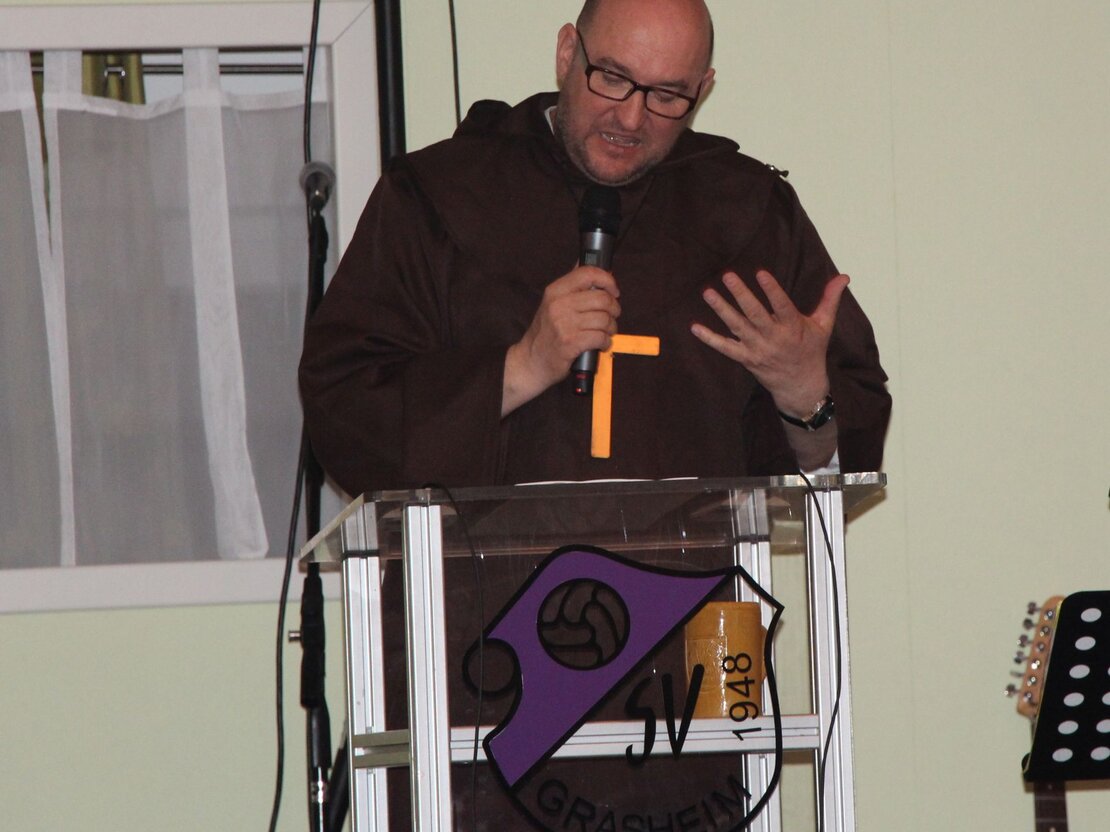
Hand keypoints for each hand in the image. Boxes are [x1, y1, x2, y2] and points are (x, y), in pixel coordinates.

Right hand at [502, 266, 620, 414]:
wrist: (530, 361)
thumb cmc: (545, 333)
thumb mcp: (552, 303)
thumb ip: (570, 285)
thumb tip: (584, 261)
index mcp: (555, 291)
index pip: (588, 273)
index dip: (607, 280)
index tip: (613, 291)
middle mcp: (559, 304)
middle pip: (602, 298)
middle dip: (614, 309)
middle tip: (611, 316)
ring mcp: (564, 324)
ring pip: (604, 319)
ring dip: (611, 328)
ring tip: (605, 332)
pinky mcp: (571, 343)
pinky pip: (600, 337)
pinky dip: (605, 342)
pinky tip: (600, 344)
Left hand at [690, 269, 848, 416]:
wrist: (801, 386)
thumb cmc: (811, 351)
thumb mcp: (823, 325)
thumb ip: (830, 299)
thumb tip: (844, 276)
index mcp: (794, 328)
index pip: (782, 306)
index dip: (772, 290)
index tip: (761, 273)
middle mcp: (773, 338)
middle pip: (754, 314)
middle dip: (741, 294)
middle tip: (728, 275)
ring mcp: (757, 349)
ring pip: (737, 327)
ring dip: (721, 310)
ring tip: (708, 292)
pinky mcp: (746, 358)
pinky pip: (725, 348)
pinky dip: (709, 339)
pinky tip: (694, 328)